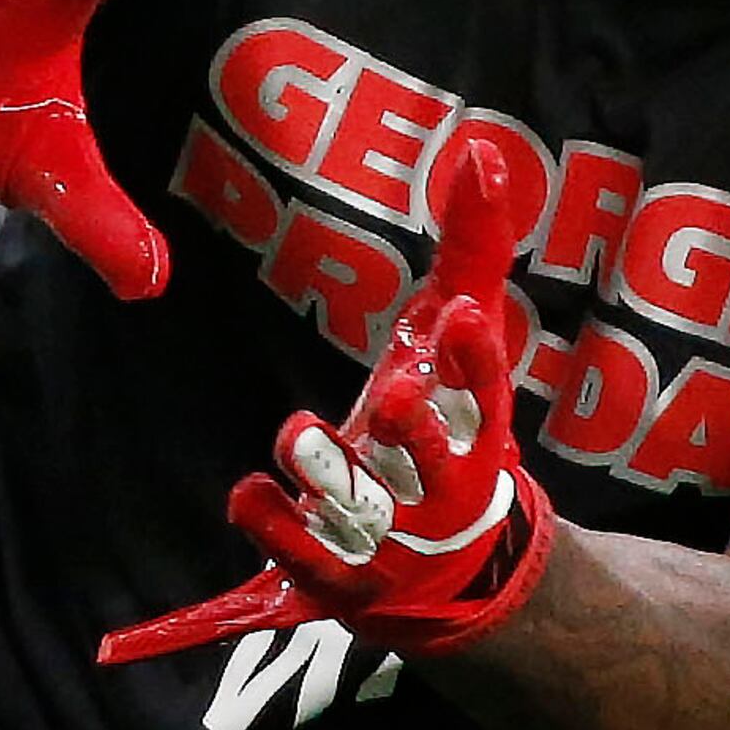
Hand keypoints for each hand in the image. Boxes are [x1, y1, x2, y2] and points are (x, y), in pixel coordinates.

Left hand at [97, 133, 551, 665]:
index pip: (484, 390)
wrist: (448, 575)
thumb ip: (472, 251)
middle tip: (390, 395)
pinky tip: (244, 493)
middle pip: (427, 454)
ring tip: (294, 428)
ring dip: (327, 470)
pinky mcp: (339, 577)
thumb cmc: (444, 427)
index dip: (474, 355)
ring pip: (357, 506)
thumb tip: (485, 153)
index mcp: (476, 428)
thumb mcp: (459, 348)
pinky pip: (301, 554)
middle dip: (412, 426)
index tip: (461, 312)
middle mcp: (441, 487)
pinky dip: (273, 524)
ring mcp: (391, 538)